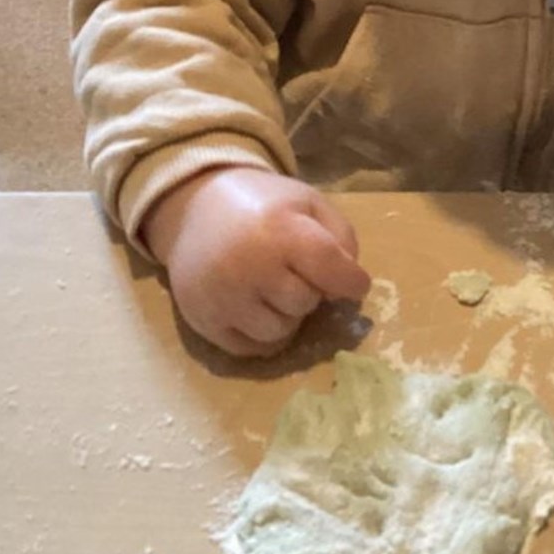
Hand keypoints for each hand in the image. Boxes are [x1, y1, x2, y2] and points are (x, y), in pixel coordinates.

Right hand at [142, 167, 370, 357]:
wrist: (197, 208)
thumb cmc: (264, 205)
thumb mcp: (310, 204)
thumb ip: (341, 238)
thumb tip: (348, 287)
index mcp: (279, 230)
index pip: (331, 269)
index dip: (351, 282)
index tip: (356, 285)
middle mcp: (248, 267)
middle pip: (306, 303)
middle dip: (310, 291)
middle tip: (295, 272)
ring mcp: (222, 298)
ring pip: (280, 332)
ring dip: (287, 315)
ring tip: (274, 288)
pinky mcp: (204, 321)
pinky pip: (251, 349)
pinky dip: (262, 334)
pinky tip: (256, 307)